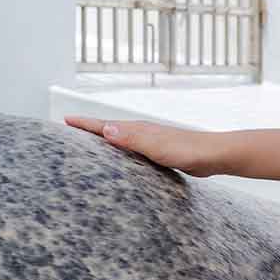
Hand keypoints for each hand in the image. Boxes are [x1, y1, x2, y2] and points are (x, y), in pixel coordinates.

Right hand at [64, 116, 221, 176]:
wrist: (213, 155)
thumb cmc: (187, 151)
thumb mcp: (156, 146)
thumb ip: (132, 138)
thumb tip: (105, 130)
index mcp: (137, 130)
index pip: (104, 125)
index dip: (84, 124)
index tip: (65, 120)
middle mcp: (141, 132)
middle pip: (109, 128)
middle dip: (89, 127)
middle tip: (70, 127)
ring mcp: (150, 141)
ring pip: (120, 138)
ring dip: (103, 138)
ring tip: (89, 142)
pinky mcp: (158, 152)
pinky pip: (131, 149)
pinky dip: (119, 149)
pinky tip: (121, 158)